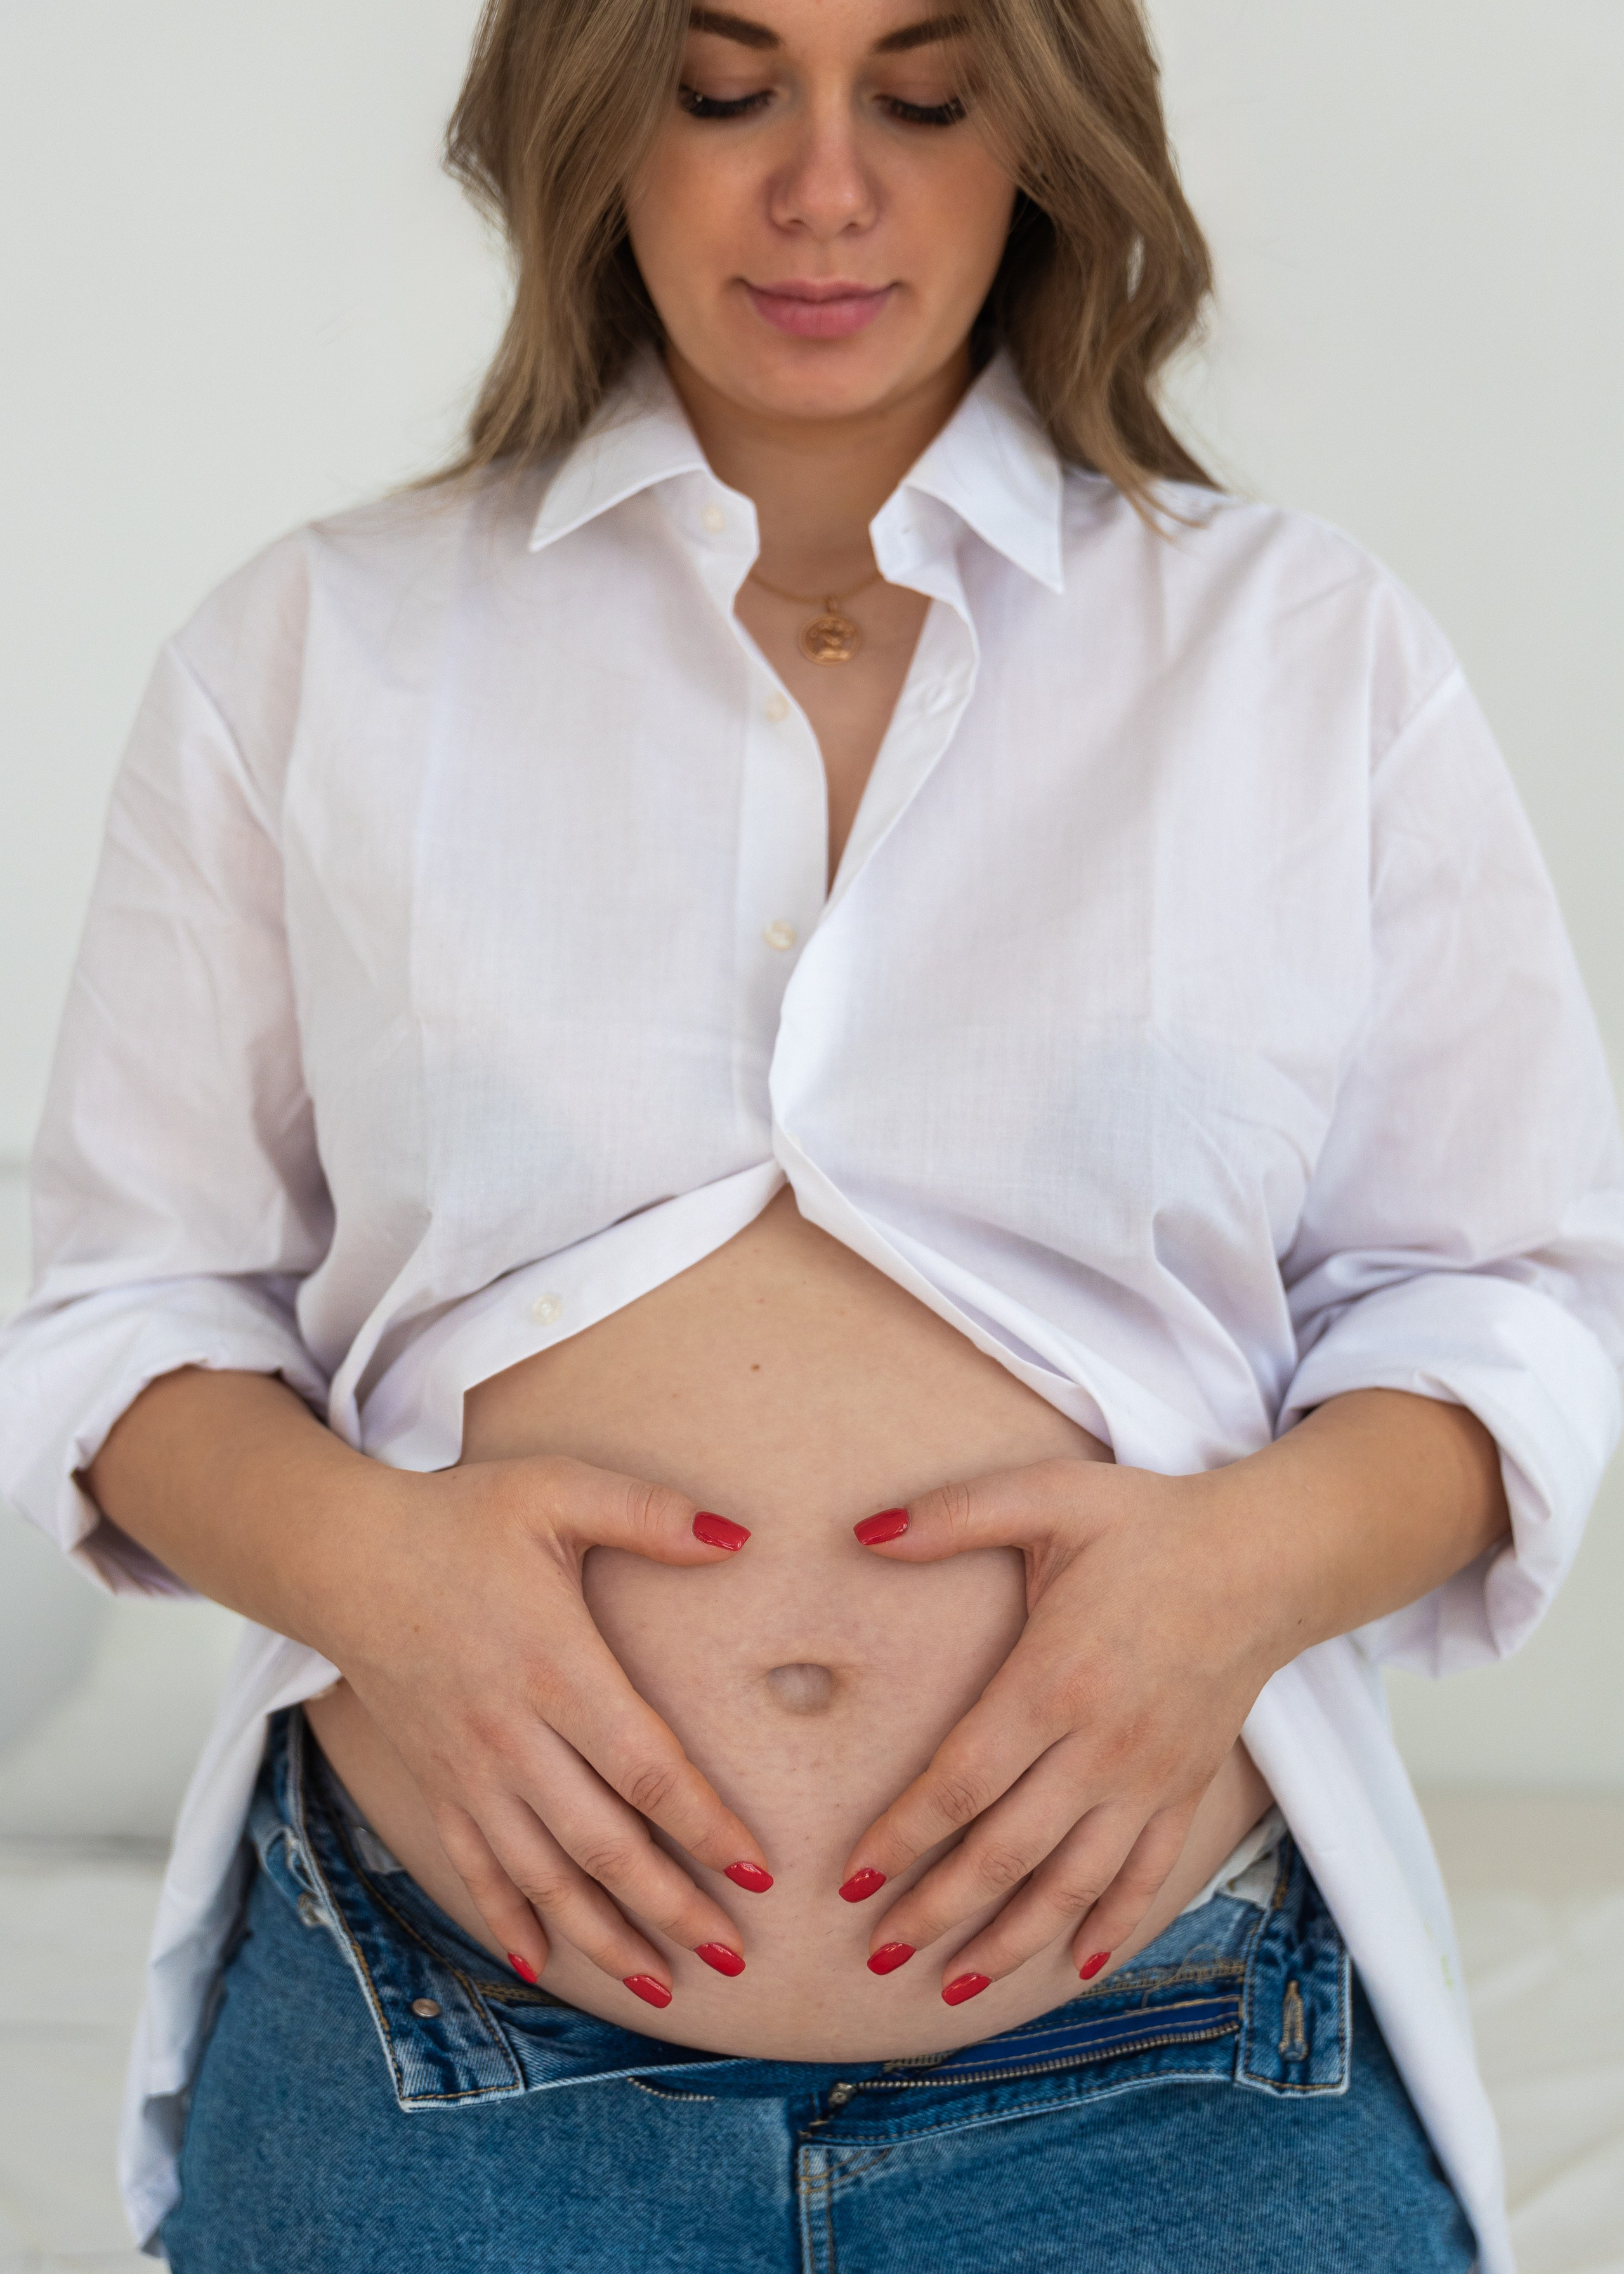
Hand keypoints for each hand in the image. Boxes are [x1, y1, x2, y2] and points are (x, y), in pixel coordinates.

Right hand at [313, 1453, 771, 2003]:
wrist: (343, 1554)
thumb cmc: (461, 1516)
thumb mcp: (557, 1489)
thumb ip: (649, 1514)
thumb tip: (738, 1535)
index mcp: (555, 1665)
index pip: (645, 1767)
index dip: (704, 1826)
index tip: (758, 1873)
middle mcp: (511, 1733)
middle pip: (602, 1843)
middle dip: (671, 1907)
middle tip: (734, 1954)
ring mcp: (468, 1767)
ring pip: (543, 1875)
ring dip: (604, 1935)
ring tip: (664, 1981)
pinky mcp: (436, 1781)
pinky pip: (477, 1868)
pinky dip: (511, 1920)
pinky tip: (545, 1962)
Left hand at [838, 1459, 1281, 1996]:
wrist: (1265, 1558)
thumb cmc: (1148, 1525)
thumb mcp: (1047, 1496)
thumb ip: (952, 1514)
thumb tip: (861, 1529)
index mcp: (1052, 1681)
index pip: (960, 1783)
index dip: (902, 1838)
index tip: (853, 1879)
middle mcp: (1100, 1747)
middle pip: (1004, 1853)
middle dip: (935, 1910)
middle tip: (877, 1952)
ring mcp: (1148, 1778)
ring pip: (1071, 1885)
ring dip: (1009, 1942)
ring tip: (952, 1986)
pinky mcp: (1186, 1790)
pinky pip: (1145, 1878)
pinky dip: (1109, 1930)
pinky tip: (1071, 1967)